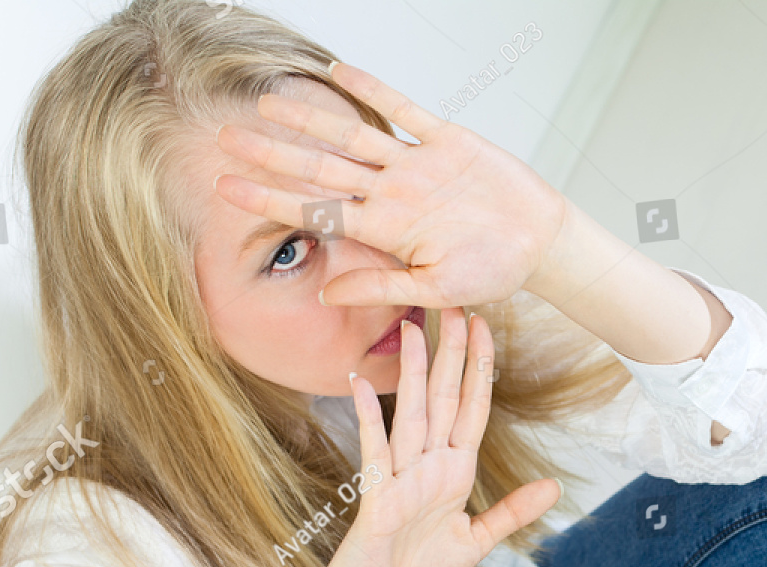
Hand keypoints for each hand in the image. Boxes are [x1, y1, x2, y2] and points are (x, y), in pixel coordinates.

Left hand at [215, 61, 568, 308]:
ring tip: (268, 104)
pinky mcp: (446, 141)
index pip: (316, 212)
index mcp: (386, 231)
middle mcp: (392, 194)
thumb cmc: (494, 272)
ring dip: (311, 120)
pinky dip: (374, 91)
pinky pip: (403, 111)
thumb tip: (326, 293)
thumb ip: (381, 287)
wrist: (541, 244)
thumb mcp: (437, 290)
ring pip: (352, 137)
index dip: (269, 199)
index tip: (226, 190)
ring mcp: (416, 165)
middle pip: (321, 170)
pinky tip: (338, 73)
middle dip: (273, 155)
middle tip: (226, 140)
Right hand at [308, 307, 559, 566]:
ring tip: (414, 329)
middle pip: (443, 399)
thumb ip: (511, 513)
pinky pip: (373, 450)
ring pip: (410, 413)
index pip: (471, 411)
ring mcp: (400, 477)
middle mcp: (427, 466)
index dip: (480, 372)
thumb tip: (551, 487)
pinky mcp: (376, 496)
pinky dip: (368, 417)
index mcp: (452, 473)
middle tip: (456, 307)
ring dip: (413, 372)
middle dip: (452, 355)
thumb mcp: (476, 542)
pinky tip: (362, 384)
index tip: (487, 331)